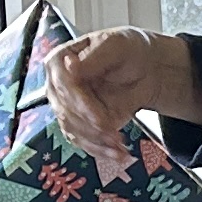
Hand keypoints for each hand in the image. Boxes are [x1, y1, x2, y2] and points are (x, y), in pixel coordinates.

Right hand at [49, 30, 201, 156]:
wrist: (144, 70)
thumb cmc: (128, 51)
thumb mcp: (115, 45)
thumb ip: (93, 57)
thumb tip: (70, 66)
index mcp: (60, 61)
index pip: (63, 86)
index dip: (80, 104)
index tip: (98, 118)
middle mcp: (58, 86)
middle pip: (66, 112)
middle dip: (91, 126)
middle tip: (113, 133)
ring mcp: (67, 108)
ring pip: (74, 131)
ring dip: (97, 142)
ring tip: (121, 146)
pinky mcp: (80, 125)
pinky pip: (85, 142)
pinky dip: (101, 151)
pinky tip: (119, 155)